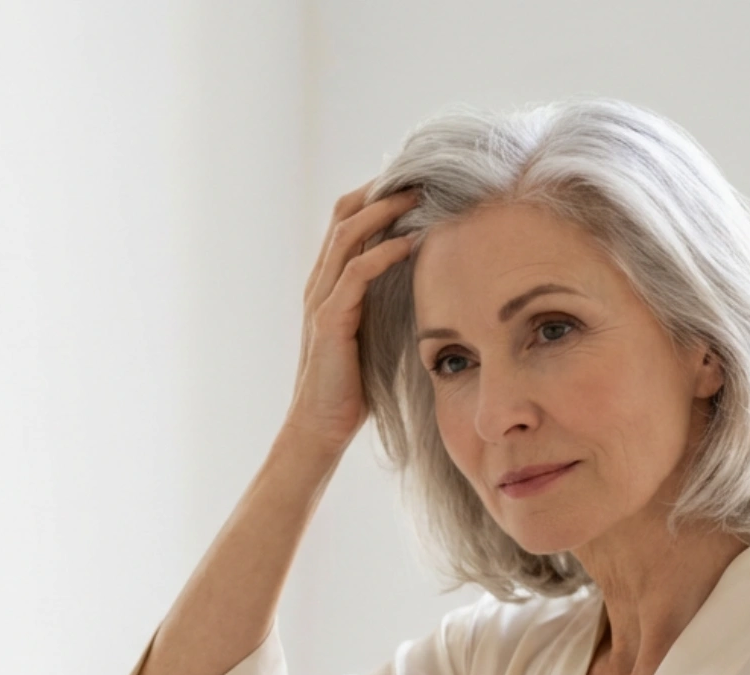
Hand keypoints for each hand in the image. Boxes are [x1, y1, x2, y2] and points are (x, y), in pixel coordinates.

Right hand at [284, 184, 419, 453]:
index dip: (377, 193)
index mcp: (329, 281)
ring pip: (346, 235)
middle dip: (382, 189)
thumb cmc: (352, 386)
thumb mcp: (374, 332)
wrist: (320, 427)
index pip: (347, 219)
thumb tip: (429, 278)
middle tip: (422, 173)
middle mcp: (320, 282)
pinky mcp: (329, 320)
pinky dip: (382, 253)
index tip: (417, 178)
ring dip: (383, 211)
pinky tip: (409, 243)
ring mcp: (321, 299)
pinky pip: (354, 273)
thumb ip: (388, 301)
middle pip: (344, 214)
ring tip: (418, 195)